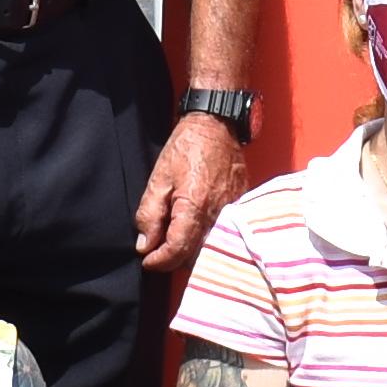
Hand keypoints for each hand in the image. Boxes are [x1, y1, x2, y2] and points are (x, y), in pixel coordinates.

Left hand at [134, 114, 244, 276]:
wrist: (217, 125)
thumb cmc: (187, 147)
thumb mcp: (159, 178)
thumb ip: (150, 214)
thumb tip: (145, 245)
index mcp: (195, 206)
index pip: (177, 250)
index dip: (159, 261)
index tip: (147, 260)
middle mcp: (218, 213)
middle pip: (197, 256)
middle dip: (175, 259)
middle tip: (158, 250)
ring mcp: (233, 211)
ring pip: (213, 248)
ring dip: (192, 252)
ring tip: (175, 241)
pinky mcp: (241, 207)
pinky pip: (225, 234)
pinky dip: (209, 240)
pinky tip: (196, 232)